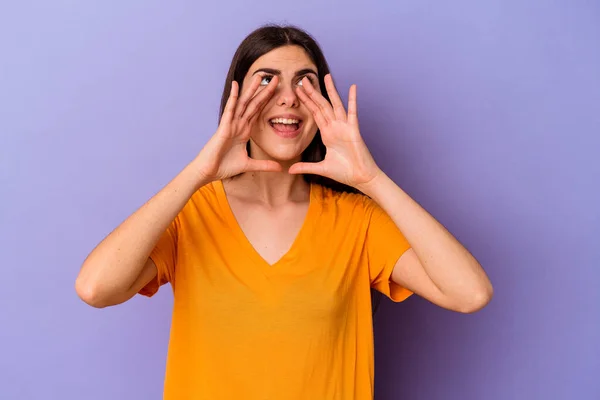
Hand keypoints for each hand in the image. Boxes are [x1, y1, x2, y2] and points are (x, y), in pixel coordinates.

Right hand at [194, 75, 281, 182]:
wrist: (209, 171)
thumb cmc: (224, 166)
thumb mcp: (249, 165)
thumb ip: (264, 165)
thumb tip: (279, 168)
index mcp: (244, 131)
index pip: (258, 112)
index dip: (268, 101)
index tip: (278, 91)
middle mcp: (238, 124)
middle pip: (254, 104)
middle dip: (264, 91)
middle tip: (275, 78)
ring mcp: (231, 124)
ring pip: (243, 103)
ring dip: (251, 89)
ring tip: (260, 76)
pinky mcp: (224, 127)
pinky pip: (230, 109)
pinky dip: (233, 97)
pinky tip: (236, 85)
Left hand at [288, 74, 381, 189]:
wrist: (360, 178)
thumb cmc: (345, 172)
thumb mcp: (321, 168)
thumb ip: (306, 167)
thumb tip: (290, 170)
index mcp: (327, 134)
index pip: (314, 114)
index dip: (306, 102)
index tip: (298, 91)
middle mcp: (335, 127)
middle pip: (322, 106)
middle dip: (312, 93)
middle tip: (303, 79)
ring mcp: (344, 127)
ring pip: (335, 105)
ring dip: (330, 91)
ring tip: (326, 76)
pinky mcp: (354, 130)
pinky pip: (352, 112)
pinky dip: (352, 99)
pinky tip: (352, 87)